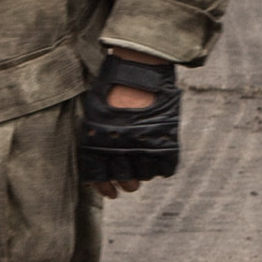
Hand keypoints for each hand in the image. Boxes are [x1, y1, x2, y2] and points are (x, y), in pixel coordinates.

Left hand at [81, 47, 181, 197]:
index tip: (110, 192)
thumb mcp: (95, 110)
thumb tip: (98, 157)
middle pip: (124, 179)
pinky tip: (161, 160)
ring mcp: (143, 145)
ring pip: (145, 175)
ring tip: (145, 166)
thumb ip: (96, 136)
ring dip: (145, 174)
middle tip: (130, 182)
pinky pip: (166, 167)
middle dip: (127, 183)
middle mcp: (119, 148)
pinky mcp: (165, 141)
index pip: (98, 175)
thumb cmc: (113, 85)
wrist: (138, 68)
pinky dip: (164, 167)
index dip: (103, 187)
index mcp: (98, 142)